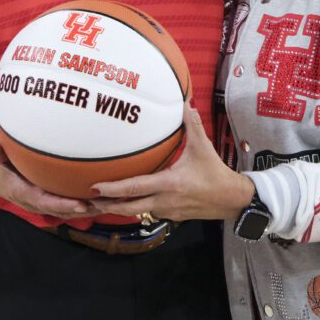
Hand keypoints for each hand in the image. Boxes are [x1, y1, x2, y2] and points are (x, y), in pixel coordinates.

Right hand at [0, 135, 100, 220]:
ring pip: (68, 211)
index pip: (45, 202)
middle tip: (104, 205)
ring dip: (88, 210)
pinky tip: (105, 198)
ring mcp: (44, 203)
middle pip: (62, 210)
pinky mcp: (51, 200)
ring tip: (111, 204)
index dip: (63, 205)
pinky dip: (86, 203)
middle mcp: (35, 202)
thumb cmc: (2, 160)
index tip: (81, 204)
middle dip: (83, 210)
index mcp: (22, 192)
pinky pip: (70, 205)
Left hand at [91, 101, 253, 221]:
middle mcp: (164, 200)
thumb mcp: (203, 148)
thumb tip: (185, 103)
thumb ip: (192, 125)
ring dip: (118, 208)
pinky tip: (126, 203)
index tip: (95, 187)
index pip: (135, 188)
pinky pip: (148, 213)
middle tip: (87, 199)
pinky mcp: (171, 216)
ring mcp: (166, 211)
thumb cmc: (215, 174)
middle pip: (128, 207)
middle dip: (106, 205)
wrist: (232, 200)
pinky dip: (134, 208)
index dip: (113, 189)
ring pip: (136, 212)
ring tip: (99, 203)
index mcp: (169, 183)